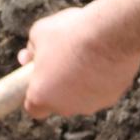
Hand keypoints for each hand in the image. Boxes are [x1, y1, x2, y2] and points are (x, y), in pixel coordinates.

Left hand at [19, 7, 139, 118]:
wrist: (110, 34)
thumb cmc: (71, 33)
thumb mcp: (40, 32)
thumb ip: (32, 49)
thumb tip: (29, 56)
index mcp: (41, 95)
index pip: (33, 107)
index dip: (36, 92)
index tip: (40, 76)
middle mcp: (64, 107)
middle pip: (59, 101)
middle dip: (60, 84)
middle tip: (64, 60)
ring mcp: (89, 105)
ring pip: (82, 97)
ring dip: (81, 82)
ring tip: (87, 55)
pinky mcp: (110, 98)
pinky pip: (102, 90)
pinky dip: (101, 79)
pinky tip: (104, 58)